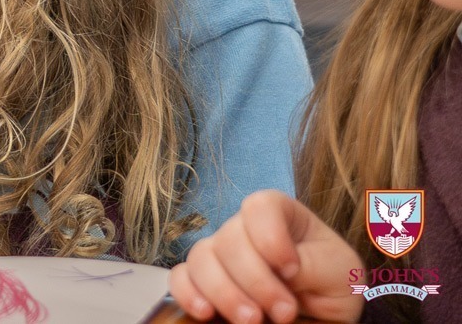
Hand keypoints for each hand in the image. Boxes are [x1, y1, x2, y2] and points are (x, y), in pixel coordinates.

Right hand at [169, 190, 361, 323]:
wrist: (322, 313)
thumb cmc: (332, 284)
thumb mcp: (339, 272)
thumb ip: (312, 265)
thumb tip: (281, 272)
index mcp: (280, 214)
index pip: (260, 207)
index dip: (270, 237)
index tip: (291, 271)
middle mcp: (243, 228)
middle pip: (229, 239)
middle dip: (255, 280)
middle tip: (284, 312)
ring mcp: (219, 252)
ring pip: (201, 259)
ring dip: (225, 293)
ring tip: (253, 321)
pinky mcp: (202, 281)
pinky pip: (180, 278)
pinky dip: (188, 294)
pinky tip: (207, 313)